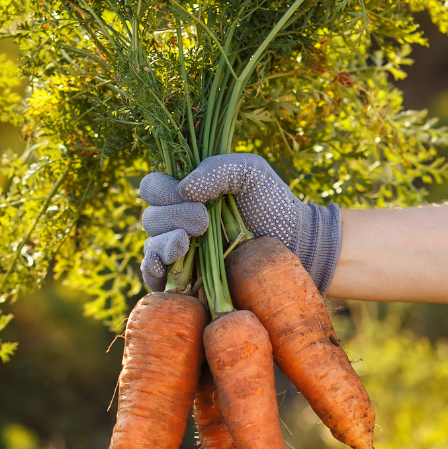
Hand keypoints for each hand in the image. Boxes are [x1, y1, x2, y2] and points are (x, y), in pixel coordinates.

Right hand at [139, 153, 342, 292]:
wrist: (296, 243)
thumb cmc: (272, 202)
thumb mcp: (250, 172)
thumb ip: (218, 169)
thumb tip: (184, 188)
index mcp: (185, 192)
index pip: (152, 187)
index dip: (163, 191)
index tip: (193, 198)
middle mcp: (177, 220)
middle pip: (151, 218)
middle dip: (173, 217)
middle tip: (204, 222)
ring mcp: (181, 250)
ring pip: (151, 246)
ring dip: (163, 244)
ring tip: (185, 243)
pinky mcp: (187, 279)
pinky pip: (155, 277)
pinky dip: (152, 273)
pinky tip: (163, 270)